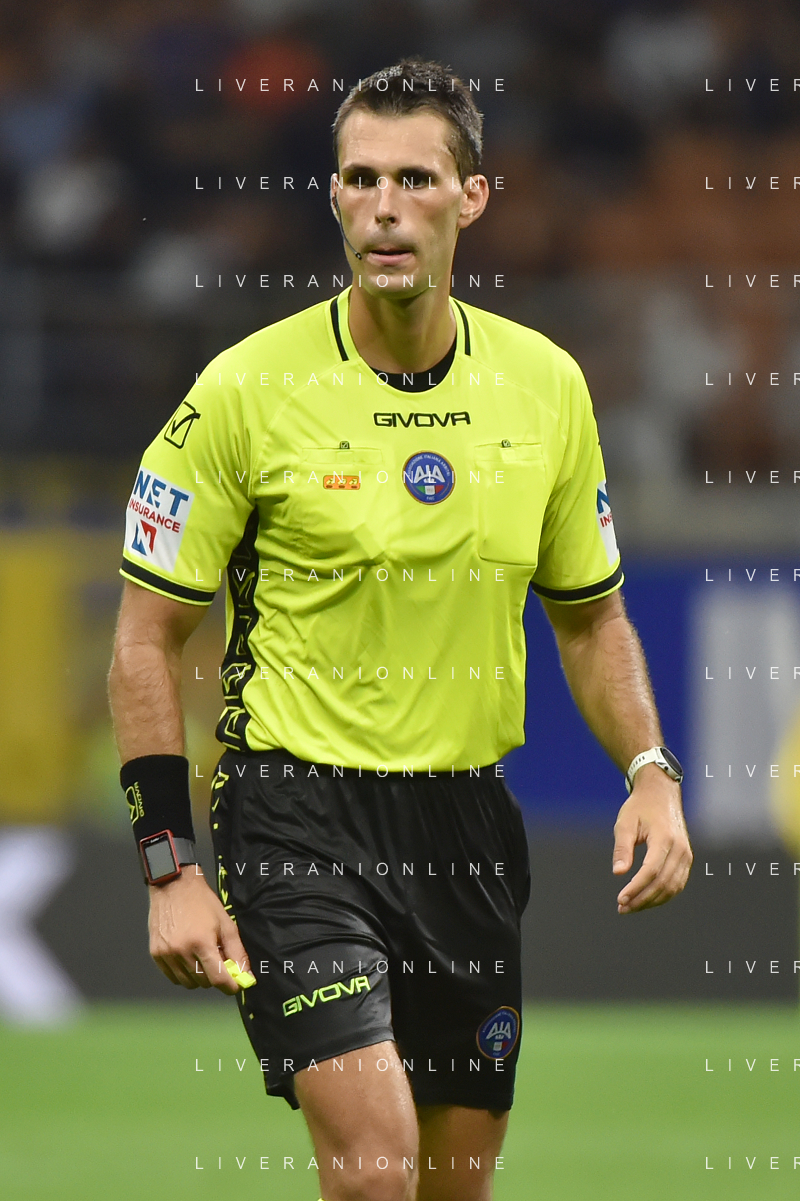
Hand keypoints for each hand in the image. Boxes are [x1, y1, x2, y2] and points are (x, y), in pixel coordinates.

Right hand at [147, 866, 250, 992]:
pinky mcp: (156, 954)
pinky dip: (183, 973)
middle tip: (217, 960)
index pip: (217, 979)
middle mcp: (182, 951)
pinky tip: (187, 957)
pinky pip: (173, 977)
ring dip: (198, 976)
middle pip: (203, 982)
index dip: (229, 986)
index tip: (235, 986)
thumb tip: (245, 975)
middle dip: (214, 976)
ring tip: (201, 956)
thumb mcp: (225, 923)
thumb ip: (237, 951)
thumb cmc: (202, 902)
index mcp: (201, 942)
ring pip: (188, 982)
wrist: (173, 886)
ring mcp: (166, 954)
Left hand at [612, 765, 692, 914]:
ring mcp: (686, 855)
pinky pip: (677, 883)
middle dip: (642, 899)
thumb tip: (618, 873)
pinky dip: (662, 895)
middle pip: (663, 883)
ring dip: (652, 901)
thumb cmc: (640, 807)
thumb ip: (622, 848)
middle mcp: (680, 849)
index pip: (651, 871)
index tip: (620, 899)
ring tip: (631, 906)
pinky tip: (645, 899)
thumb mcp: (625, 823)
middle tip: (622, 908)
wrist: (661, 794)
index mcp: (664, 838)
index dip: (636, 888)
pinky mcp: (686, 859)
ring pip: (672, 887)